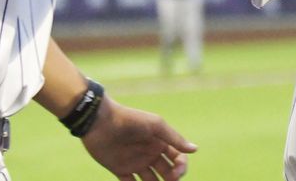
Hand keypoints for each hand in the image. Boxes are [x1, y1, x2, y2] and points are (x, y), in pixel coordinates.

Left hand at [81, 95, 196, 180]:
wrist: (100, 121)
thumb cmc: (130, 120)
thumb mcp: (155, 126)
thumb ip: (175, 138)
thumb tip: (195, 149)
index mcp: (160, 142)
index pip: (177, 159)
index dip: (181, 167)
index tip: (176, 173)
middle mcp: (150, 153)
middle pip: (167, 172)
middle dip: (172, 179)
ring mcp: (135, 162)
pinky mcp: (120, 170)